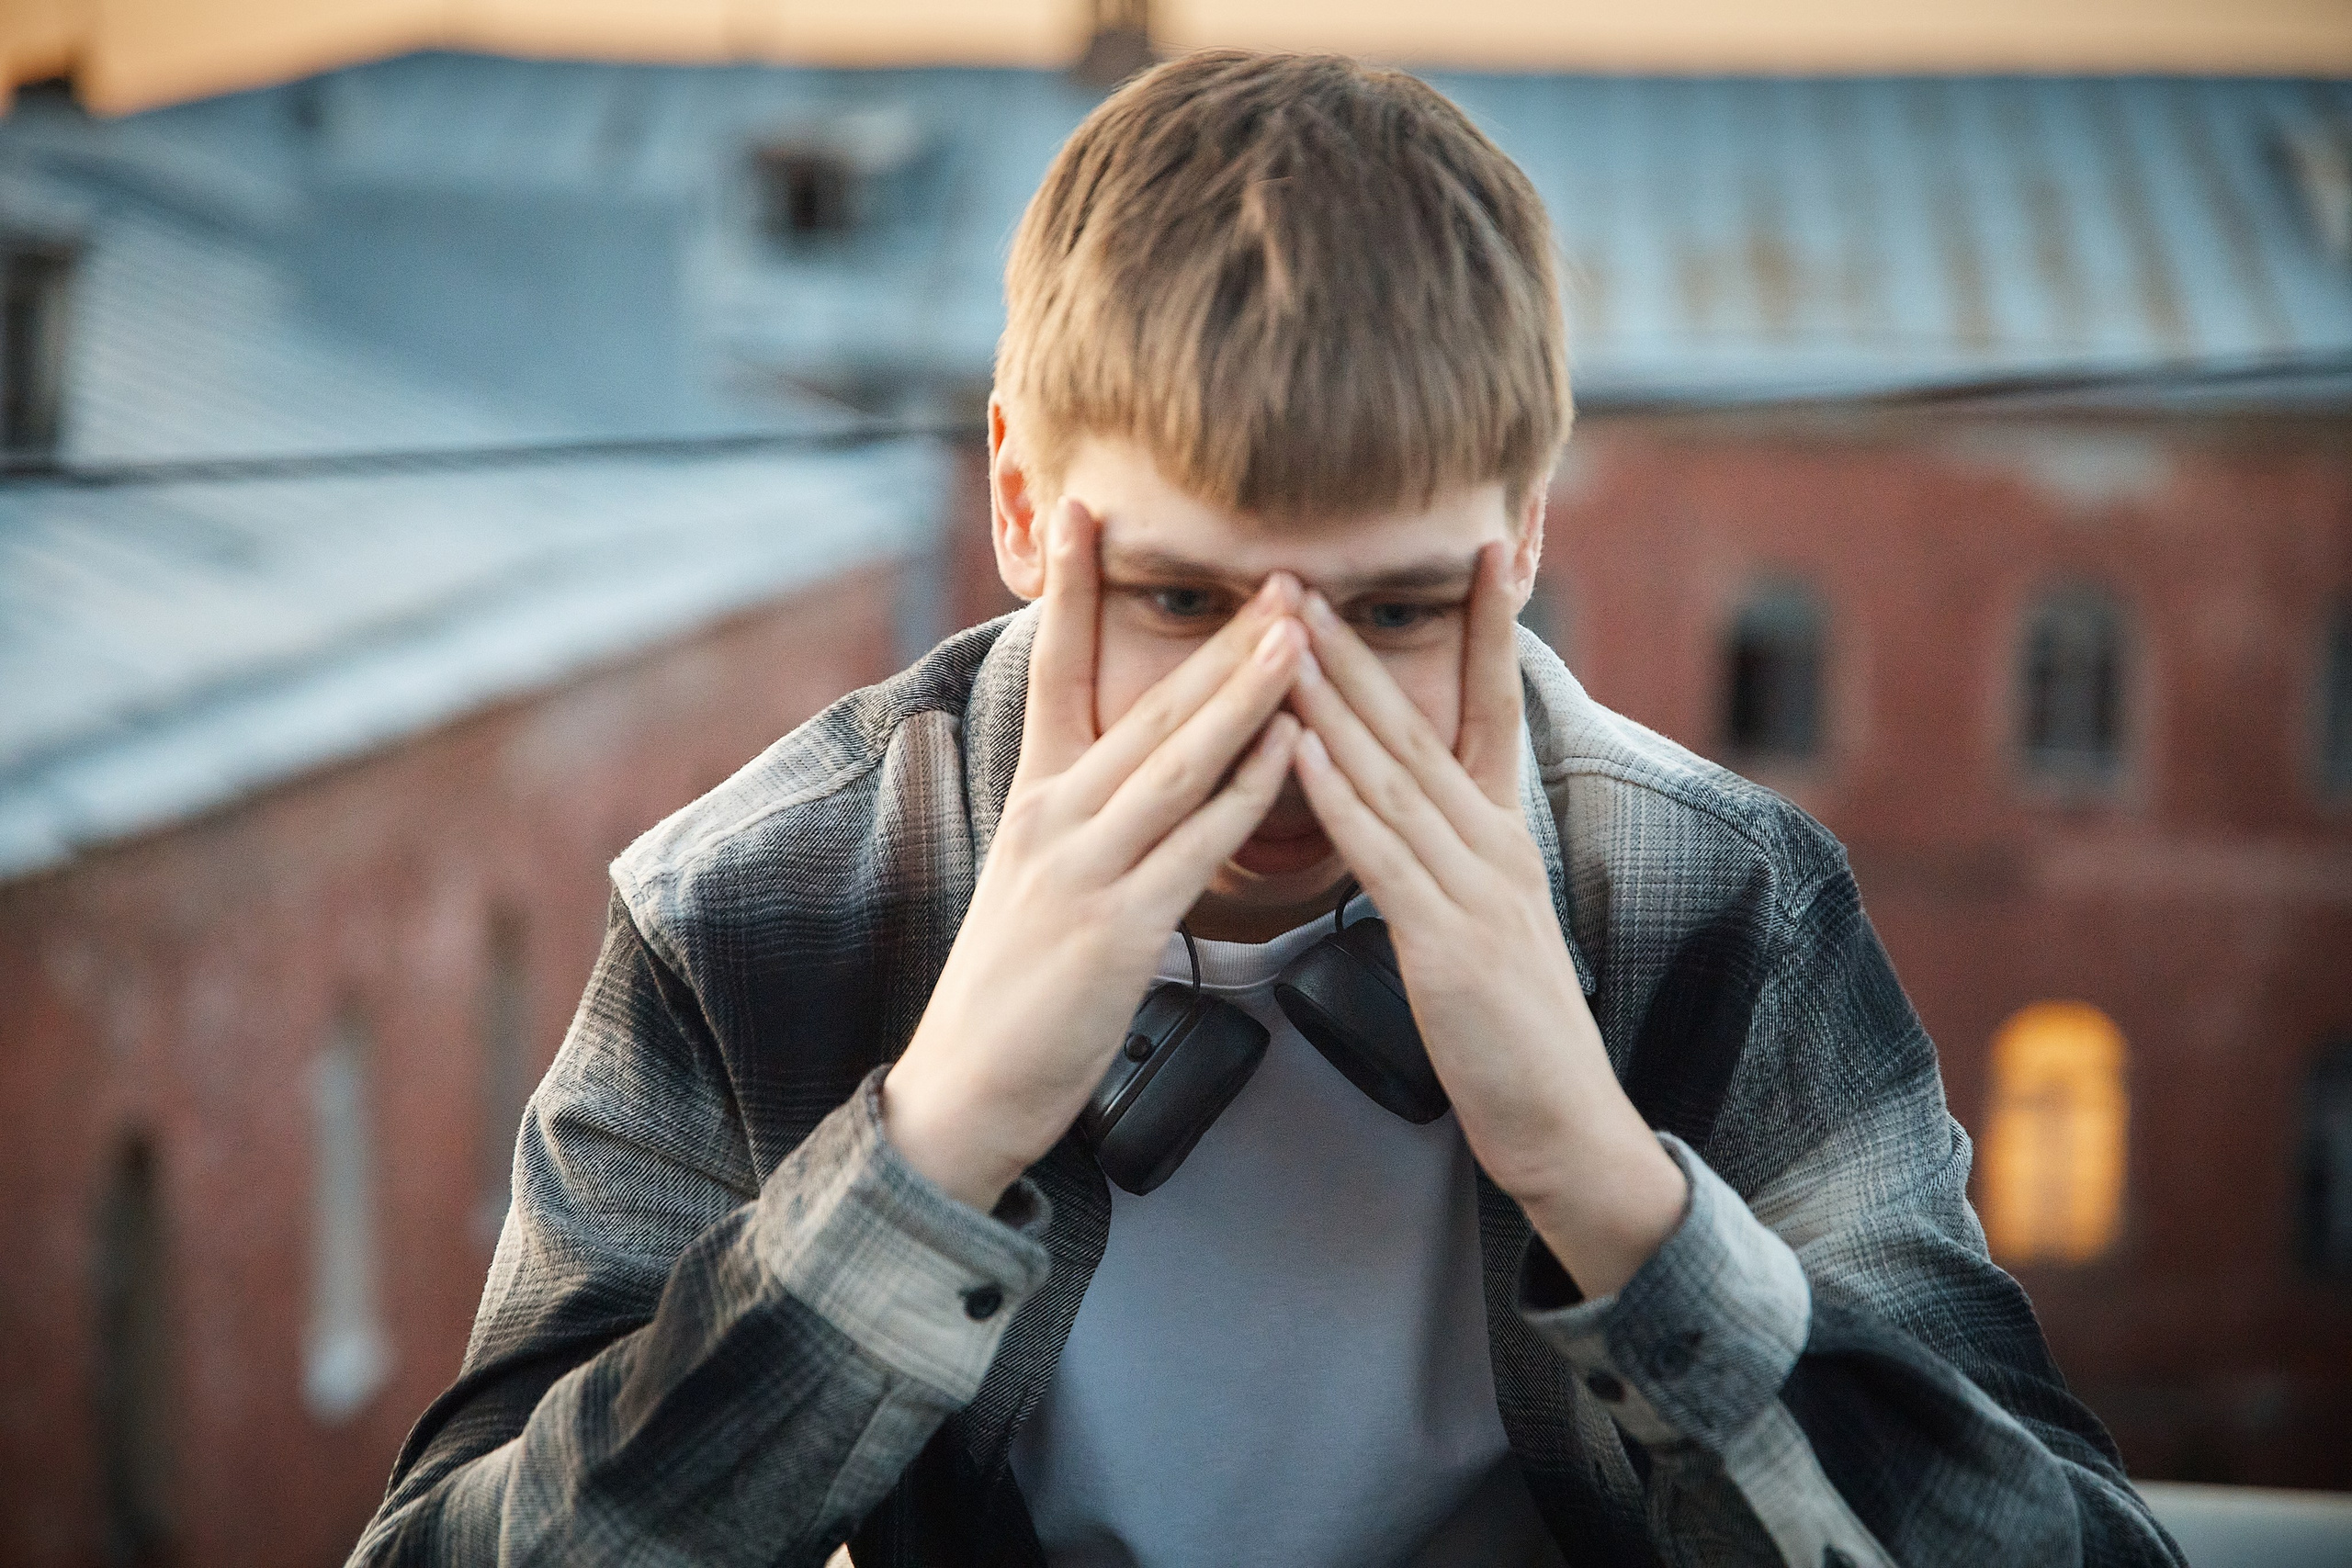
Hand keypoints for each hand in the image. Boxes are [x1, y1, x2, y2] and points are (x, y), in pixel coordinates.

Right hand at [882, 500, 1305, 1210]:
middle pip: (1147, 705)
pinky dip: (1245, 793)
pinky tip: (1292, 749)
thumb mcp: (1037, 880)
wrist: (965, 1089)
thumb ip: (1088, 819)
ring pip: (1176, 761)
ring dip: (1243, 692)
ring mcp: (1083, 869)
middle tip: (1277, 571)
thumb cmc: (1015, 991)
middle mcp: (1054, 817)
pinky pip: (1194, 845)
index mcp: (1036, 798)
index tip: (1087, 512)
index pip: (1057, 671)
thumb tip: (1137, 773)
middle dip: (1217, 637)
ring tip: (1298, 631)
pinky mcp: (1116, 928)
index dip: (1073, 589)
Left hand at [1286, 542, 1686, 1297]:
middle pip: (1419, 721)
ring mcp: (1476, 889)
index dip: (1485, 628)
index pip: (1494, 707)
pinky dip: (1339, 793)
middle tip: (1304, 572)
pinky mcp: (1449, 942)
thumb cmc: (1513, 1033)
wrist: (1566, 1125)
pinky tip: (1300, 744)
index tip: (1477, 552)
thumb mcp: (1489, 923)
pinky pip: (1384, 852)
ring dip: (1332, 694)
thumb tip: (1403, 809)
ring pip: (1394, 771)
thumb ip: (1450, 859)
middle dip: (1355, 644)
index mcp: (1504, 836)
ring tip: (1285, 628)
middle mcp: (1495, 843)